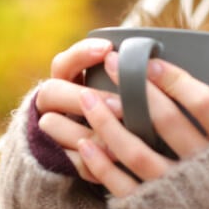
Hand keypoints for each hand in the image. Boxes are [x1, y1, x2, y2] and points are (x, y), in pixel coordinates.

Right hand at [36, 38, 123, 183]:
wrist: (96, 158)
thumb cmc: (121, 114)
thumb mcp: (119, 93)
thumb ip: (128, 79)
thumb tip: (159, 64)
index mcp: (65, 81)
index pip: (64, 61)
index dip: (82, 54)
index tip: (107, 49)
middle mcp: (51, 104)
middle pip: (52, 91)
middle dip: (89, 95)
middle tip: (122, 106)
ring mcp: (48, 131)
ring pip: (53, 124)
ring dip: (90, 129)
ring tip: (125, 134)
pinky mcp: (56, 160)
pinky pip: (68, 159)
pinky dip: (93, 160)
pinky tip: (117, 157)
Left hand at [77, 54, 208, 196]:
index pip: (205, 102)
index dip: (177, 79)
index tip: (151, 62)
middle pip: (167, 122)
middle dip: (136, 88)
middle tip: (114, 64)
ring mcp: (182, 196)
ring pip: (138, 154)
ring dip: (108, 124)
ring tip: (89, 99)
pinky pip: (126, 189)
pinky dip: (103, 167)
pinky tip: (86, 145)